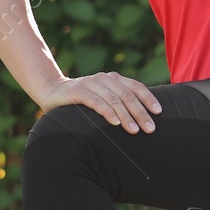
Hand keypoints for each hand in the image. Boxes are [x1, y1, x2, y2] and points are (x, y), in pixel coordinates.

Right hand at [38, 73, 162, 132]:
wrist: (51, 90)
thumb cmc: (82, 99)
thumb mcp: (102, 98)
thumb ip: (118, 102)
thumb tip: (142, 118)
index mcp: (113, 78)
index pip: (135, 87)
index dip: (148, 99)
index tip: (159, 112)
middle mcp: (104, 78)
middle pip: (127, 95)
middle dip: (140, 113)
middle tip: (150, 129)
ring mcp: (90, 83)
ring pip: (114, 99)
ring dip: (126, 116)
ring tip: (134, 131)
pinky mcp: (77, 91)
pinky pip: (95, 102)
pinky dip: (107, 112)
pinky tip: (115, 123)